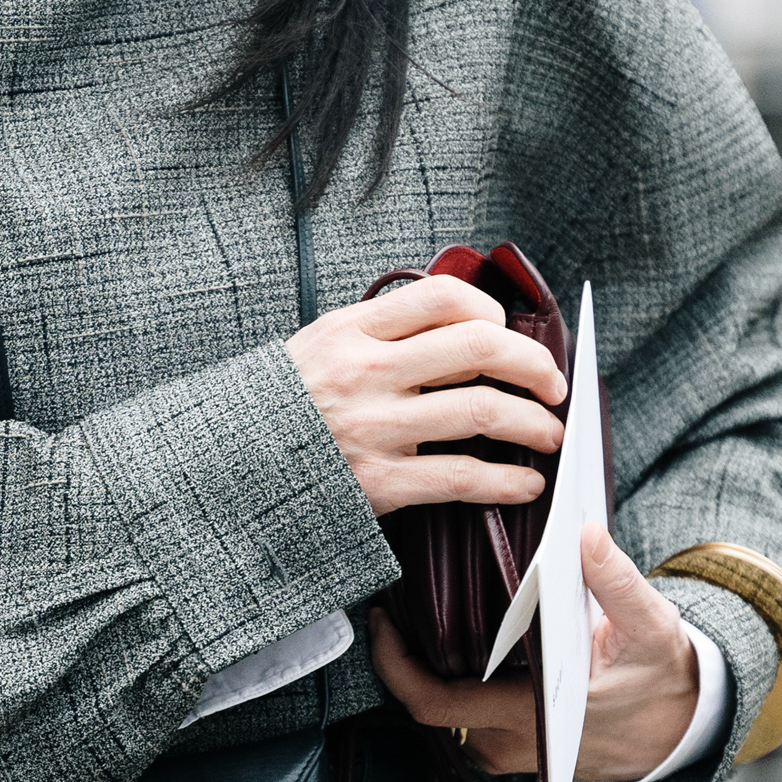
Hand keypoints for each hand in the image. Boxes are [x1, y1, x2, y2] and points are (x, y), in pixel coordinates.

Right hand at [286, 273, 566, 518]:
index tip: (507, 334)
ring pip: (481, 411)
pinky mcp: (378, 481)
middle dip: (533, 364)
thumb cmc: (286, 406)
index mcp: (354, 331)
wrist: (228, 466)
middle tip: (552, 384)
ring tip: (549, 433)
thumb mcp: (322, 345)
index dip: (492, 312)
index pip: (444, 297)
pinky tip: (524, 484)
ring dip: (534, 423)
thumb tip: (463, 326)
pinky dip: (506, 482)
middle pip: (478, 348)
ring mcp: (373, 427)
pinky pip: (461, 477)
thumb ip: (383, 332)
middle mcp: (366, 372)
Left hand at [367, 524, 697, 781]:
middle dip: (403, 659)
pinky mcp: (517, 746)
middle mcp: (513, 739)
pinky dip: (455, 681)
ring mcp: (512, 749)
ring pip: (447, 713)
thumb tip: (585, 535)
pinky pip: (467, 717)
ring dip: (429, 670)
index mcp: (534, 714)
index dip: (395, 666)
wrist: (684, 729)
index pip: (436, 702)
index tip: (380, 622)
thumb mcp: (650, 625)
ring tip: (418, 618)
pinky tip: (454, 642)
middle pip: (428, 706)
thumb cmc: (664, 678)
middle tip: (392, 609)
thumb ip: (616, 581)